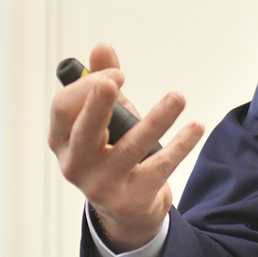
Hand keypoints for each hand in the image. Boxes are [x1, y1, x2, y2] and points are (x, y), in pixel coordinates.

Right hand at [47, 43, 204, 250]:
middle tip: (117, 79)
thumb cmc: (114, 151)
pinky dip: (180, 145)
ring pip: (130, 148)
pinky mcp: (130, 199)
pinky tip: (195, 127)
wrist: (127, 209)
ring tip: (178, 97)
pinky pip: (159, 168)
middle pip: (85, 130)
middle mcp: (75, 164)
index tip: (117, 74)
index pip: (63, 109)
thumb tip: (101, 47)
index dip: (87, 87)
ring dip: (157, 120)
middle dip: (98, 103)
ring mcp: (101, 185)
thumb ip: (104, 82)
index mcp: (62, 140)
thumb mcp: (108, 118)